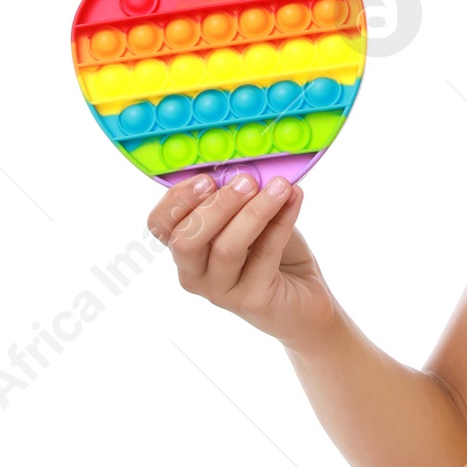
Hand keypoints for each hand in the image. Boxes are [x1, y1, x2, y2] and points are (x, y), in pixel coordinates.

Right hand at [149, 172, 338, 348]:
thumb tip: (248, 166)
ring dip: (254, 211)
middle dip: (216, 205)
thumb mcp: (252, 218)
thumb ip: (242, 197)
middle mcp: (195, 273)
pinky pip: (264, 255)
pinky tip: (294, 198)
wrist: (306, 298)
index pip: (160, 225)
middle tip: (246, 181)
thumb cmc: (273, 254)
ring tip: (279, 187)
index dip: (176, 200)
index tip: (206, 177)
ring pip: (226, 248)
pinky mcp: (251, 301)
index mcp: (186, 247)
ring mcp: (220, 291)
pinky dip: (281, 221)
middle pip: (186, 240)